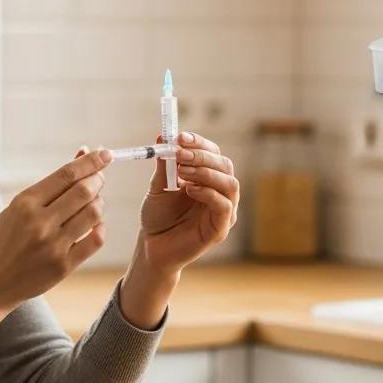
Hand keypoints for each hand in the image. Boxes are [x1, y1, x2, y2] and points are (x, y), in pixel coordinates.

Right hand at [0, 147, 111, 313]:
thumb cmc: (2, 241)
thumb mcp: (16, 209)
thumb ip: (49, 186)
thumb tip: (82, 154)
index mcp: (24, 203)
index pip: (66, 174)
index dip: (91, 161)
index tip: (106, 153)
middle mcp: (40, 223)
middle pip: (84, 191)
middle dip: (97, 179)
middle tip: (99, 178)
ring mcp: (53, 246)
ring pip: (93, 213)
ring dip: (99, 202)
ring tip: (93, 202)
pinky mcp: (64, 266)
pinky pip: (96, 240)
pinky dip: (100, 227)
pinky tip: (94, 225)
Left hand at [136, 131, 239, 274]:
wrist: (152, 246)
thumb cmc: (158, 216)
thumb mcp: (158, 186)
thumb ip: (163, 165)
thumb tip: (163, 136)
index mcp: (208, 178)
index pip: (213, 153)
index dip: (199, 143)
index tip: (180, 137)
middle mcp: (220, 192)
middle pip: (225, 165)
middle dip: (202, 156)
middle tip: (180, 155)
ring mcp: (224, 211)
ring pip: (230, 184)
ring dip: (206, 173)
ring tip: (182, 171)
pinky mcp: (220, 229)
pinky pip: (224, 206)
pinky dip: (208, 194)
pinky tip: (189, 190)